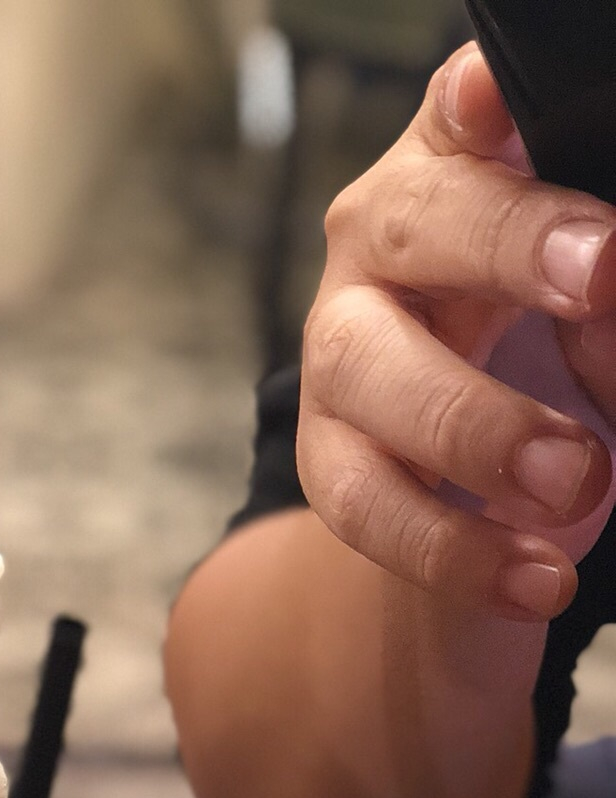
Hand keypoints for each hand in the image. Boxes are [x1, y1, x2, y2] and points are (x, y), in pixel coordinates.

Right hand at [300, 43, 615, 622]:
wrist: (467, 467)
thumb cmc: (550, 337)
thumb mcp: (590, 304)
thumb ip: (603, 303)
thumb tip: (615, 332)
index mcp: (455, 171)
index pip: (458, 119)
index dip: (476, 106)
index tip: (503, 98)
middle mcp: (380, 249)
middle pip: (415, 229)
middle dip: (507, 250)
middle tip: (600, 287)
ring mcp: (342, 361)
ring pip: (375, 382)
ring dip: (480, 431)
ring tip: (578, 479)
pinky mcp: (332, 467)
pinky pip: (375, 511)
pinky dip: (461, 553)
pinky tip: (539, 577)